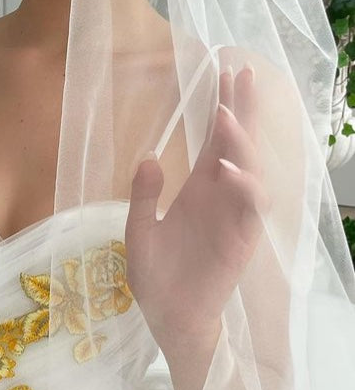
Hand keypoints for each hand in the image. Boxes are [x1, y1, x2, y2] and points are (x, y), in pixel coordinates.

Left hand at [124, 63, 270, 343]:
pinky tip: (226, 168)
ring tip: (225, 115)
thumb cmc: (155, 277)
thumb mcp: (139, 233)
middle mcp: (221, 196)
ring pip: (249, 169)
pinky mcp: (241, 239)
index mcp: (198, 189)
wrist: (168, 317)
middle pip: (238, 144)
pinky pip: (249, 207)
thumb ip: (143, 197)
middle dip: (242, 109)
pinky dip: (242, 186)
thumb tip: (149, 158)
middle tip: (243, 72)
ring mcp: (234, 216)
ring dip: (240, 142)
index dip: (222, 107)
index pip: (215, 141)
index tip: (223, 72)